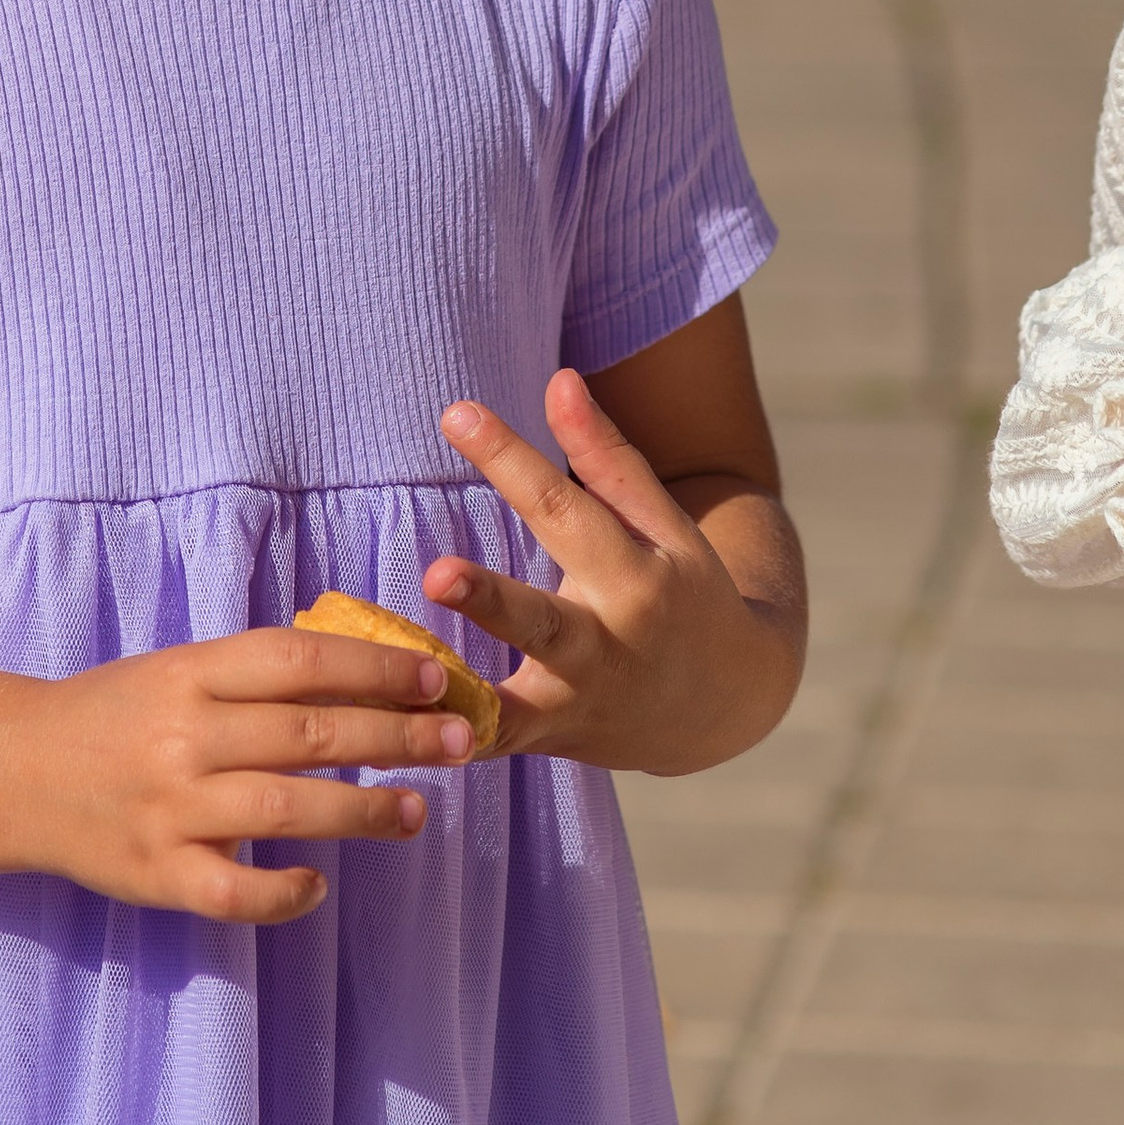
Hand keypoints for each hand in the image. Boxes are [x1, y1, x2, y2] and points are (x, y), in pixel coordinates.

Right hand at [0, 627, 476, 924]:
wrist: (15, 771)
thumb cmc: (116, 715)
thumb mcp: (177, 671)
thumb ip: (253, 676)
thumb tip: (364, 673)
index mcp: (190, 673)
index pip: (297, 659)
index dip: (373, 666)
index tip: (433, 675)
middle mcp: (183, 737)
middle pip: (308, 732)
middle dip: (397, 735)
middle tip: (462, 740)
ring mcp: (170, 809)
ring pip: (287, 809)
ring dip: (364, 809)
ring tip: (417, 810)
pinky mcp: (157, 875)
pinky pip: (235, 891)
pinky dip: (285, 893)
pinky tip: (319, 884)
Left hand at [426, 369, 803, 775]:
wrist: (728, 701)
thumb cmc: (684, 590)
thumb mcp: (663, 523)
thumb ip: (605, 457)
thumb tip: (558, 379)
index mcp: (635, 578)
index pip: (562, 508)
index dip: (508, 458)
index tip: (456, 412)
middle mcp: (607, 647)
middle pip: (541, 622)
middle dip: (491, 602)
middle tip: (439, 573)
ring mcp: (577, 705)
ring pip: (511, 708)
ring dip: (460, 696)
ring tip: (406, 680)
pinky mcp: (551, 741)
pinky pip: (493, 745)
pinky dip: (452, 743)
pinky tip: (395, 734)